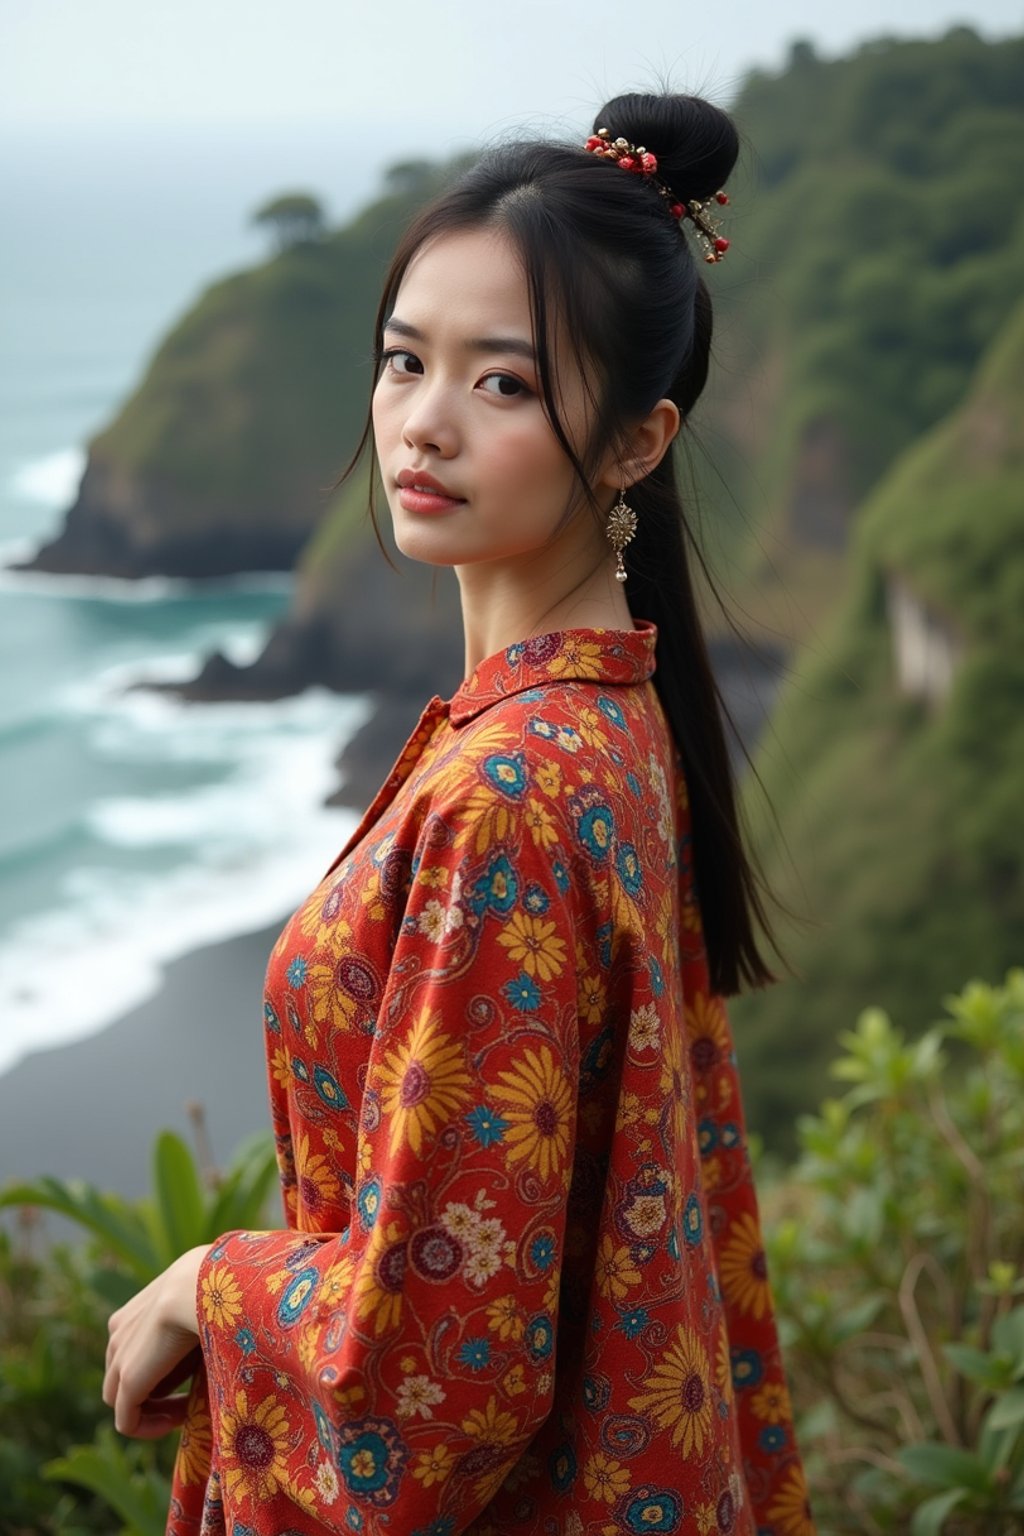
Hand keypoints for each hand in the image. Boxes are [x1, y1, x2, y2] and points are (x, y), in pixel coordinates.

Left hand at [103, 1243, 209, 1437]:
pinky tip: (181, 1420)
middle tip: (191, 1401)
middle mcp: (119, 1331)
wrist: (202, 1283)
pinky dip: (150, 1427)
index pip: (137, 1352)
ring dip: (155, 1412)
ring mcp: (119, 1356)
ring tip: (188, 1411)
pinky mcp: (128, 1379)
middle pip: (125, 1378)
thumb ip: (190, 1338)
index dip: (164, 1374)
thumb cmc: (215, 1290)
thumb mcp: (198, 1312)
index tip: (195, 1378)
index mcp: (135, 1311)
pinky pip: (128, 1421)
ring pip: (124, 1401)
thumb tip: (198, 1363)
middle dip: (156, 1395)